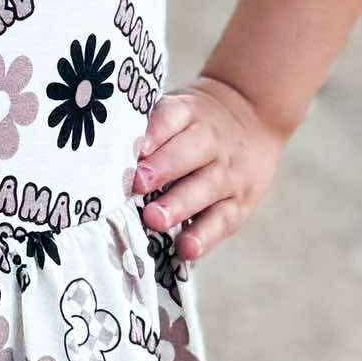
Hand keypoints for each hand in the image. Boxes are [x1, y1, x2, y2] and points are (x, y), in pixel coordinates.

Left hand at [130, 75, 279, 266]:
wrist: (254, 118)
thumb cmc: (196, 123)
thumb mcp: (178, 110)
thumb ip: (149, 131)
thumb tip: (107, 157)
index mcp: (190, 112)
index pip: (172, 116)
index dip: (154, 132)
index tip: (136, 150)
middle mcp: (212, 141)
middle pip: (189, 153)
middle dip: (163, 169)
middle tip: (138, 185)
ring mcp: (230, 173)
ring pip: (206, 188)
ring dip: (179, 205)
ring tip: (154, 220)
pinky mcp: (241, 203)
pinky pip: (223, 221)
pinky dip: (204, 236)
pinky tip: (186, 250)